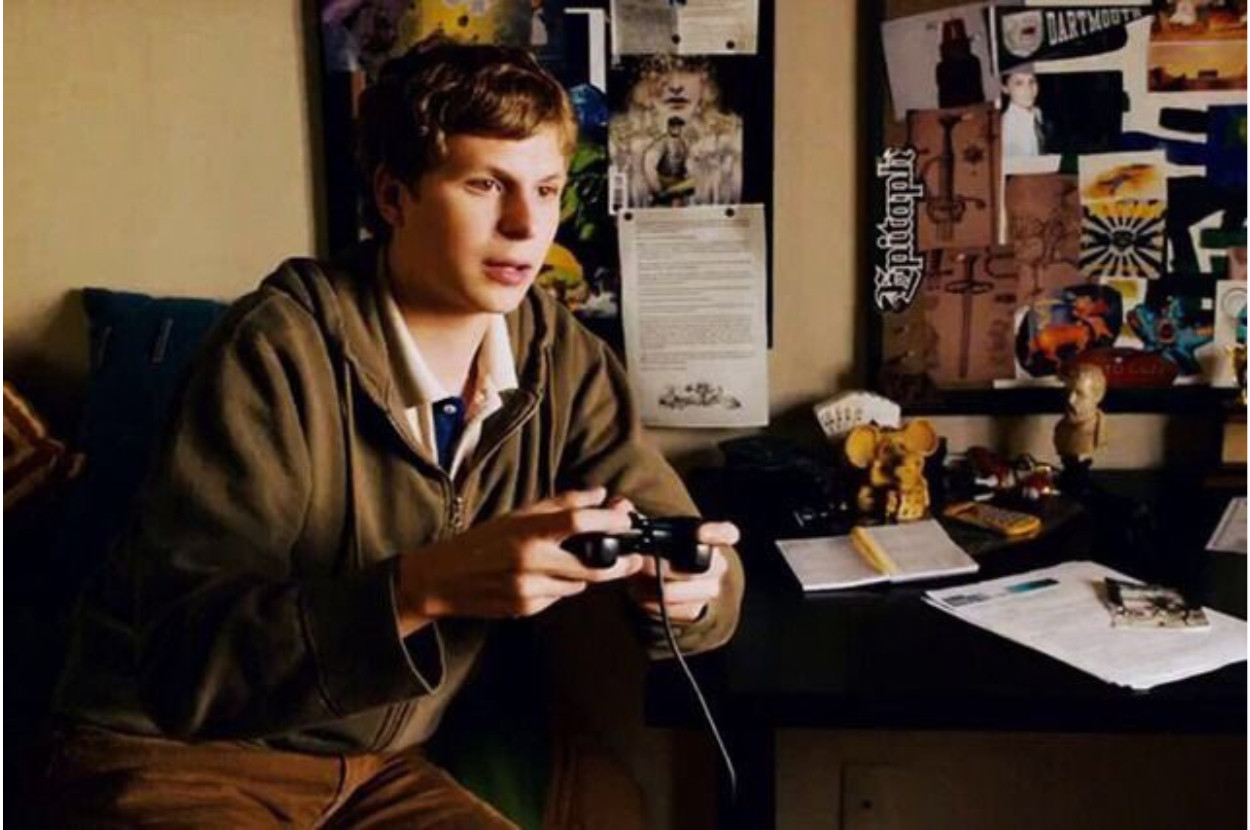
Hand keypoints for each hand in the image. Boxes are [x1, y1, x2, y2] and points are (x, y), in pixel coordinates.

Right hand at [394, 488, 643, 634]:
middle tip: (635, 558)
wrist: (442, 579)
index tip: (626, 519)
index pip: (579, 522)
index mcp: (528, 531)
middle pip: (593, 566)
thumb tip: (600, 494)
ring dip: (585, 574)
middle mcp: (531, 561)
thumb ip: (561, 504)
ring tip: (571, 561)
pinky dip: (561, 587)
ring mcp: (529, 590)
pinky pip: (558, 598)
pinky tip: (543, 578)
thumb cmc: (482, 541)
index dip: (609, 520)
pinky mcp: (526, 610)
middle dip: (620, 563)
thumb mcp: (518, 515)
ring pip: (579, 585)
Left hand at [611, 497, 738, 623]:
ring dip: (651, 588)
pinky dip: (650, 604)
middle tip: (640, 564)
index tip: (701, 533)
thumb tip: (620, 504)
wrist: (662, 580)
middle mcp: (716, 564)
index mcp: (709, 538)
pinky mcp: (695, 610)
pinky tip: (641, 595)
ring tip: (635, 581)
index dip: (716, 533)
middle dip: (663, 566)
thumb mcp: (647, 529)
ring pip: (679, 591)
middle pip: (696, 568)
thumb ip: (632, 514)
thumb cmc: (657, 548)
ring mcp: (709, 589)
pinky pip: (672, 610)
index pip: (725, 533)